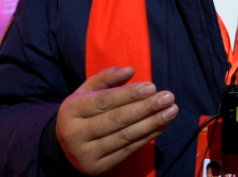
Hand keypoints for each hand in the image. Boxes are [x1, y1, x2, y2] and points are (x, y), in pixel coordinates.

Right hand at [55, 66, 177, 175]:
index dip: (129, 94)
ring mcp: (87, 153)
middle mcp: (75, 133)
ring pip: (124, 136)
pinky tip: (162, 125)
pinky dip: (147, 137)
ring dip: (151, 123)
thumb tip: (130, 70)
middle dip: (145, 108)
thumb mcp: (86, 91)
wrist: (66, 148)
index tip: (152, 87)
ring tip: (171, 111)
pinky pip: (128, 150)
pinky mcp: (99, 167)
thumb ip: (107, 78)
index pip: (104, 101)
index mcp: (71, 110)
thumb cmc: (82, 112)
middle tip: (168, 97)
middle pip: (116, 119)